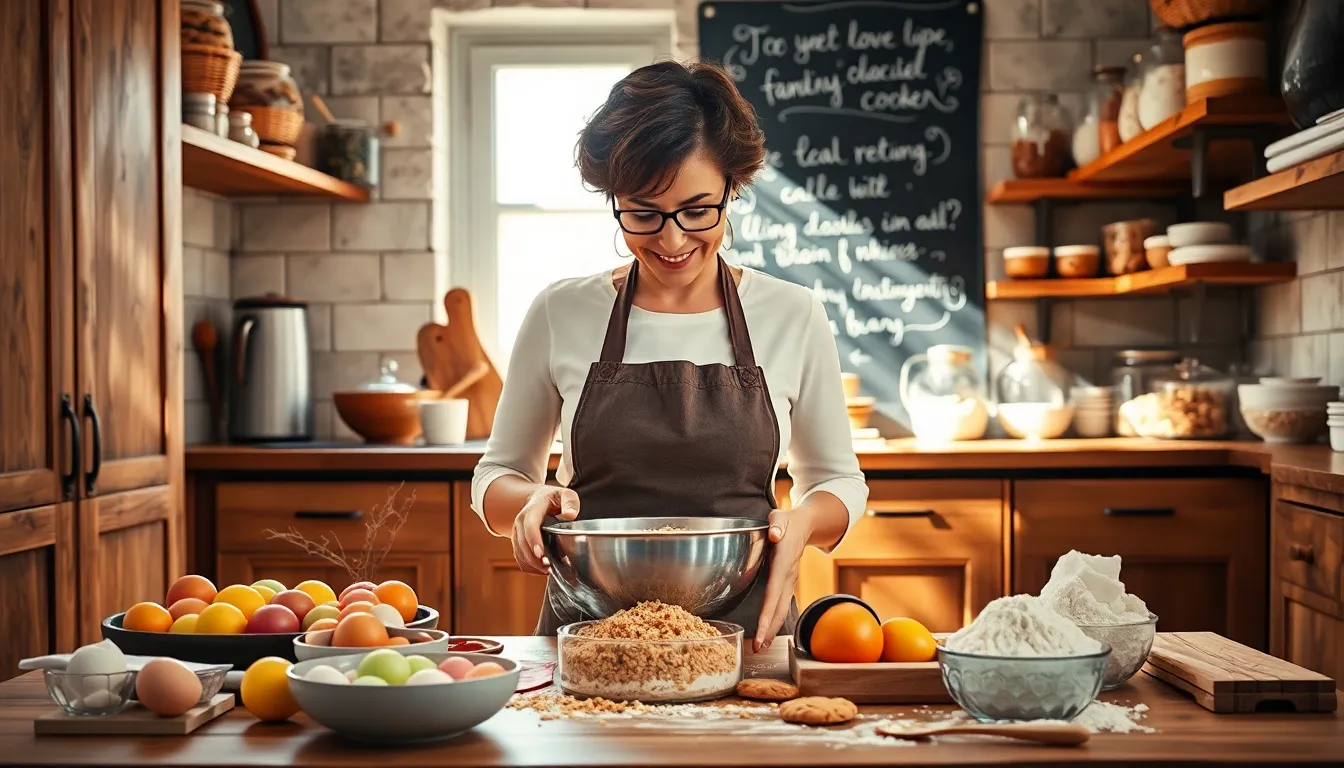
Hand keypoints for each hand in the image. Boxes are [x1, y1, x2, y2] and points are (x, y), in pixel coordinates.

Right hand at [511, 486, 579, 574]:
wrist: (536, 499)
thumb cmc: (552, 498)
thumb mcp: (564, 493)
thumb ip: (570, 501)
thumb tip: (570, 515)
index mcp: (532, 509)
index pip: (530, 526)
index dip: (534, 541)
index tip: (541, 554)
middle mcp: (520, 522)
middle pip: (523, 543)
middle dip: (534, 558)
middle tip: (549, 568)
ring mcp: (517, 533)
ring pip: (519, 553)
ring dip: (532, 564)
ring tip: (548, 570)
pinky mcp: (517, 543)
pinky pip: (519, 558)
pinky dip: (529, 566)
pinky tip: (541, 569)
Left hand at [754, 507, 814, 652]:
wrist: (805, 524)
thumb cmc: (788, 520)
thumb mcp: (781, 516)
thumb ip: (777, 524)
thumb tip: (775, 534)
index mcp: (783, 562)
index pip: (773, 593)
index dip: (766, 614)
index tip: (759, 632)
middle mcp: (788, 576)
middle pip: (778, 608)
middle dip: (768, 630)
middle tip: (757, 649)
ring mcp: (789, 581)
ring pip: (781, 609)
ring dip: (771, 629)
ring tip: (761, 647)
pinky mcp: (787, 583)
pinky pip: (780, 604)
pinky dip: (773, 620)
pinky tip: (766, 632)